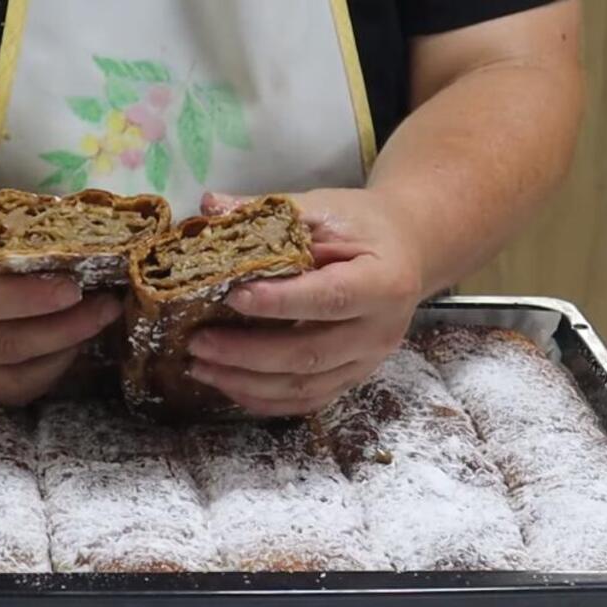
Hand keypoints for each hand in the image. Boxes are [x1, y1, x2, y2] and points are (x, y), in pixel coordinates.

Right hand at [0, 190, 122, 404]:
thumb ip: (15, 225)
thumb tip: (80, 232)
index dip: (33, 298)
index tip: (76, 286)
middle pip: (8, 346)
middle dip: (67, 328)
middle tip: (108, 303)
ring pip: (17, 377)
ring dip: (66, 351)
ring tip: (99, 318)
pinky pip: (16, 387)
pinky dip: (52, 368)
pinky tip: (74, 339)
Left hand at [187, 188, 424, 415]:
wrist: (407, 251)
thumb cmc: (363, 227)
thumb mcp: (325, 208)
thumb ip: (271, 212)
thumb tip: (209, 205)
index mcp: (383, 282)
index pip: (330, 298)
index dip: (280, 302)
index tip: (233, 296)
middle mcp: (379, 331)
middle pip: (310, 353)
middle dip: (247, 353)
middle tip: (198, 342)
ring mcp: (367, 362)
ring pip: (304, 387)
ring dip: (246, 382)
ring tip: (200, 367)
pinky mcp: (352, 379)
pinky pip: (307, 402)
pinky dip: (264, 400)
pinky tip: (229, 385)